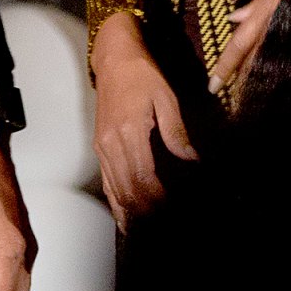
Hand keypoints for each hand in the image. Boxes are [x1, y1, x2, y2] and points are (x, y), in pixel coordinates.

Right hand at [89, 11, 198, 232]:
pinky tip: (126, 216)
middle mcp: (111, 144)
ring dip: (130, 214)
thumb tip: (191, 160)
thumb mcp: (166, 98)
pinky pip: (107, 181)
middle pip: (128, 191)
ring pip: (114, 190)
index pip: (144, 179)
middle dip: (146, 214)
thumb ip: (176, 132)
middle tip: (164, 230)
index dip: (158, 201)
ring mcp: (102, 147)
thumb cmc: (141, 74)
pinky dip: (117, 202)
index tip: (173, 213)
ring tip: (145, 233)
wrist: (113, 57)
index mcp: (129, 132)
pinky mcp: (99, 146)